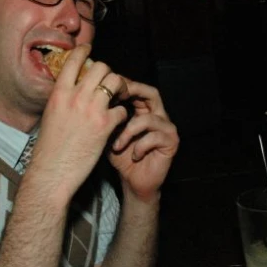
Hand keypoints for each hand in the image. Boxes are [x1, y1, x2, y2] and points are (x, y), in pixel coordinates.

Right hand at [28, 45, 129, 203]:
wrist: (52, 171)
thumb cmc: (49, 148)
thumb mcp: (50, 115)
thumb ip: (62, 98)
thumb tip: (71, 88)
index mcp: (59, 93)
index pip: (74, 60)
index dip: (84, 51)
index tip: (89, 51)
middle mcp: (76, 97)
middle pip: (101, 67)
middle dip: (108, 73)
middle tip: (110, 83)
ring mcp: (92, 110)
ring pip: (115, 82)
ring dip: (119, 89)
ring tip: (118, 97)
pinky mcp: (105, 126)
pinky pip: (122, 110)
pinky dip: (121, 115)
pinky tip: (117, 122)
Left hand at [107, 80, 178, 201]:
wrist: (132, 182)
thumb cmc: (120, 156)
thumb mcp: (110, 132)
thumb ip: (107, 115)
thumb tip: (94, 97)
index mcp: (144, 110)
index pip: (138, 89)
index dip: (124, 85)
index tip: (107, 88)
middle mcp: (158, 116)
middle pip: (152, 93)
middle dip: (133, 94)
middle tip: (116, 99)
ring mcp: (167, 128)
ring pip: (148, 119)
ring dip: (129, 131)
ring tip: (117, 145)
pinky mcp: (172, 143)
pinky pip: (154, 137)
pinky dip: (140, 146)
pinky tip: (133, 156)